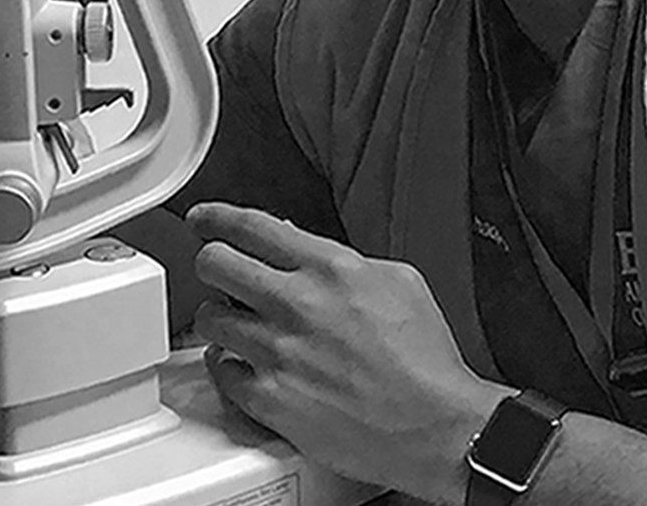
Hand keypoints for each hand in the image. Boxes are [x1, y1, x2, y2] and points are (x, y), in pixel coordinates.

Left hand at [187, 203, 501, 500]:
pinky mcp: (270, 397)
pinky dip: (229, 366)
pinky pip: (220, 368)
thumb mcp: (399, 283)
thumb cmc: (428, 365)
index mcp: (331, 269)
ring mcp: (279, 352)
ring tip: (240, 328)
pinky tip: (248, 367)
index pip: (249, 225)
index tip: (202, 221)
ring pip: (208, 316)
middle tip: (219, 277)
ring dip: (220, 320)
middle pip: (213, 263)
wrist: (444, 429)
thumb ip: (341, 258)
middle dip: (213, 265)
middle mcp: (298, 304)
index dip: (214, 218)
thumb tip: (297, 244)